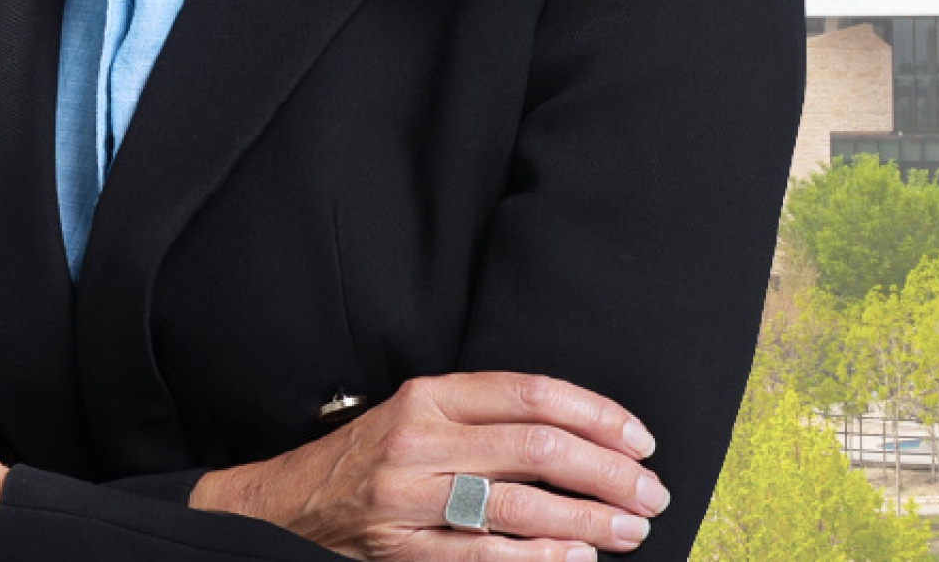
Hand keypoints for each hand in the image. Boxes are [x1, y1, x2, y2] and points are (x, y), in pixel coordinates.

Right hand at [190, 372, 665, 560]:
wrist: (286, 506)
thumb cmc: (369, 457)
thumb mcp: (418, 415)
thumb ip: (485, 416)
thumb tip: (586, 436)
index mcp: (430, 395)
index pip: (532, 393)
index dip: (597, 414)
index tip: (641, 438)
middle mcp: (419, 439)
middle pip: (537, 448)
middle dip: (609, 471)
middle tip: (652, 491)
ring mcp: (408, 498)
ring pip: (518, 505)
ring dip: (588, 520)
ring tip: (631, 529)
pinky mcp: (399, 550)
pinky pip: (482, 557)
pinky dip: (539, 559)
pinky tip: (577, 559)